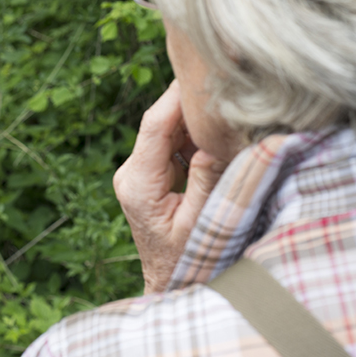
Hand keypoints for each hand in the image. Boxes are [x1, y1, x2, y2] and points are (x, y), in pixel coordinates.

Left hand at [113, 81, 226, 293]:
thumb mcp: (202, 224)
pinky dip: (194, 134)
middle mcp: (131, 173)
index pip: (155, 125)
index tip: (199, 70)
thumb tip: (216, 139)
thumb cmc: (187, 262)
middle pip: (160, 122)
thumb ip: (209, 181)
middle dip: (189, 101)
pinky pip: (173, 144)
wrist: (170, 286)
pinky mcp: (151, 175)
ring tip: (224, 97)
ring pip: (167, 130)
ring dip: (194, 117)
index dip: (176, 96)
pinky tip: (218, 126)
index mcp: (137, 183)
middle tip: (221, 75)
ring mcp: (139, 173)